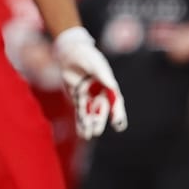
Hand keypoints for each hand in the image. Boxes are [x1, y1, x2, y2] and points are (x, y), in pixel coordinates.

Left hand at [52, 25, 126, 139]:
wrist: (71, 53)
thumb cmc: (87, 56)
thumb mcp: (95, 63)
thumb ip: (103, 75)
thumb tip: (112, 86)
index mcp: (108, 85)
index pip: (115, 101)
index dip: (117, 112)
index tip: (117, 122)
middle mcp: (101, 93)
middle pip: (102, 110)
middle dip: (99, 120)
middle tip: (97, 131)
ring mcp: (90, 96)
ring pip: (90, 113)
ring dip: (89, 124)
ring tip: (88, 135)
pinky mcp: (78, 98)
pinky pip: (80, 112)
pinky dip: (80, 122)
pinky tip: (82, 133)